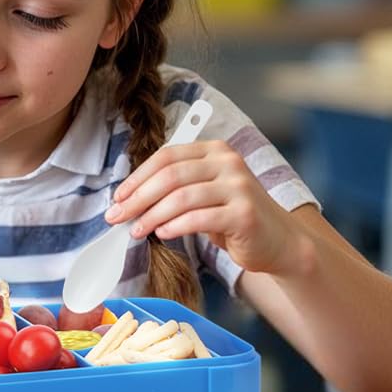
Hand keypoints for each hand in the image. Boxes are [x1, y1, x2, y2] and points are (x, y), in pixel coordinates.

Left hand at [107, 138, 293, 277]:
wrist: (275, 240)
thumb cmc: (231, 218)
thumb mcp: (204, 194)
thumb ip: (175, 190)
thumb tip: (129, 201)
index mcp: (215, 151)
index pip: (167, 157)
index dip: (137, 177)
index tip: (118, 198)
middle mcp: (229, 163)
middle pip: (170, 176)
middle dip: (137, 199)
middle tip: (116, 217)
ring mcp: (238, 187)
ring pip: (181, 198)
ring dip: (151, 216)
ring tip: (136, 231)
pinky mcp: (243, 214)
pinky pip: (198, 218)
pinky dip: (174, 227)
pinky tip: (162, 234)